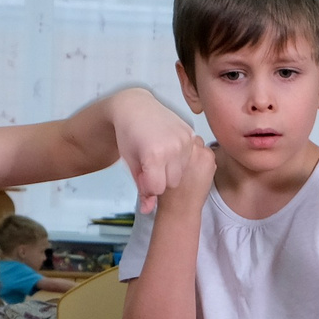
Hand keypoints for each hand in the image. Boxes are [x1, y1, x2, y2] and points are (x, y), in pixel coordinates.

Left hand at [112, 90, 210, 212]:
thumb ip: (142, 188)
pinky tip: (167, 147)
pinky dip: (179, 157)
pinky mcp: (190, 134)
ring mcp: (184, 140)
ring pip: (182, 172)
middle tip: (151, 165)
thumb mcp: (131, 163)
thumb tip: (148, 210)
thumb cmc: (128, 136)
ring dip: (172, 169)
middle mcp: (173, 147)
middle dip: (161, 178)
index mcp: (154, 155)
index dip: (148, 185)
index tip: (142, 175)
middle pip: (172, 182)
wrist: (135, 107)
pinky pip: (189, 157)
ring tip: (159, 156)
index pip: (158, 188)